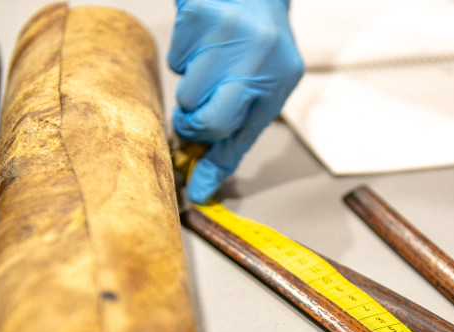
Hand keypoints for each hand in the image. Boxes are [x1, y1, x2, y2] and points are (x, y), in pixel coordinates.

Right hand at [168, 0, 303, 201]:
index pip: (243, 138)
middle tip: (192, 115)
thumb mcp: (262, 86)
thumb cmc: (258, 40)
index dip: (216, 166)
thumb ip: (235, 130)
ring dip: (190, 86)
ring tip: (209, 61)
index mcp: (277, 82)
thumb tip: (204, 181)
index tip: (198, 191)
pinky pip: (175, 61)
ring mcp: (229, 37)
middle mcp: (259, 59)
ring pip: (187, 93)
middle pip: (210, 121)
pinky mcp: (200, 17)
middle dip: (194, 125)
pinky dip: (183, 55)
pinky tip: (202, 40)